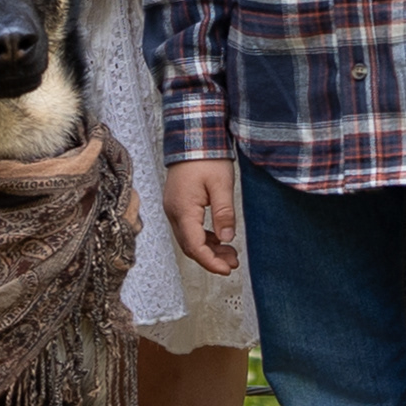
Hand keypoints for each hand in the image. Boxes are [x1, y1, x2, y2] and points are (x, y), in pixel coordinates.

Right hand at [164, 158, 241, 273]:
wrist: (191, 136)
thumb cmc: (206, 157)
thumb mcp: (222, 184)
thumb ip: (224, 213)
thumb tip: (227, 239)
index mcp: (183, 209)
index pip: (194, 246)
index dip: (211, 262)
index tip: (227, 269)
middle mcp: (173, 212)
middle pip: (189, 246)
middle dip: (211, 258)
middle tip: (233, 263)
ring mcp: (173, 208)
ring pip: (188, 239)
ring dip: (208, 249)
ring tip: (230, 254)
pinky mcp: (177, 204)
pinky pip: (188, 228)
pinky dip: (203, 238)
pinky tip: (219, 239)